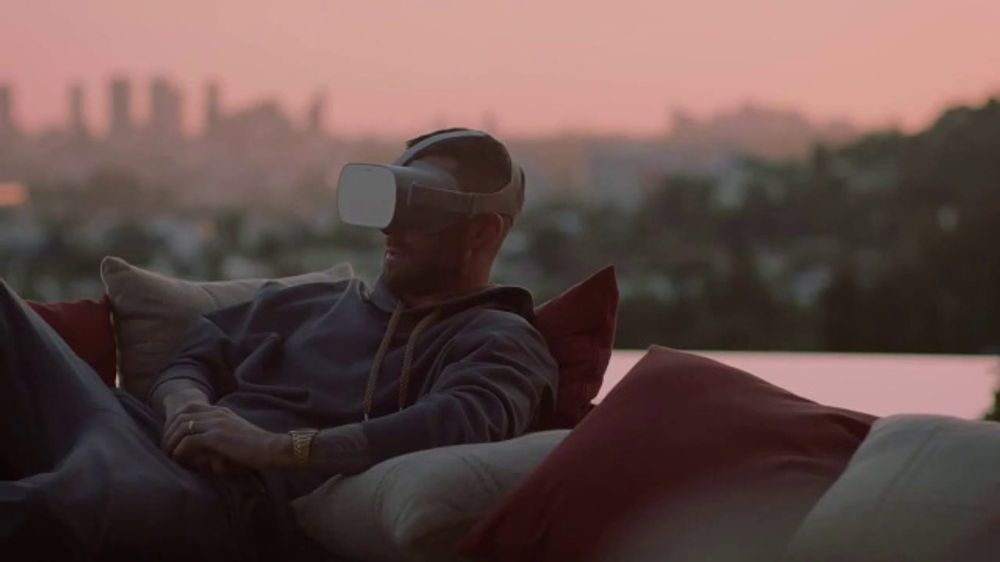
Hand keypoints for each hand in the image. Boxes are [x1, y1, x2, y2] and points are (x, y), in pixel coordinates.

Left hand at [163, 402, 293, 469]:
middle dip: (169, 432)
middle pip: (181, 415)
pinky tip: (180, 460)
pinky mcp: (216, 437)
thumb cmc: (257, 447)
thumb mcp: (236, 434)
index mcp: (222, 411)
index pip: (190, 408)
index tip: (172, 438)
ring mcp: (216, 423)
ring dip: (172, 443)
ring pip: (182, 427)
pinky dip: (180, 451)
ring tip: (170, 456)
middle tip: (166, 448)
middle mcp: (217, 413)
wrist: (271, 448)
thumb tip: (203, 445)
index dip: (176, 422)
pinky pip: (189, 441)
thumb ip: (220, 433)